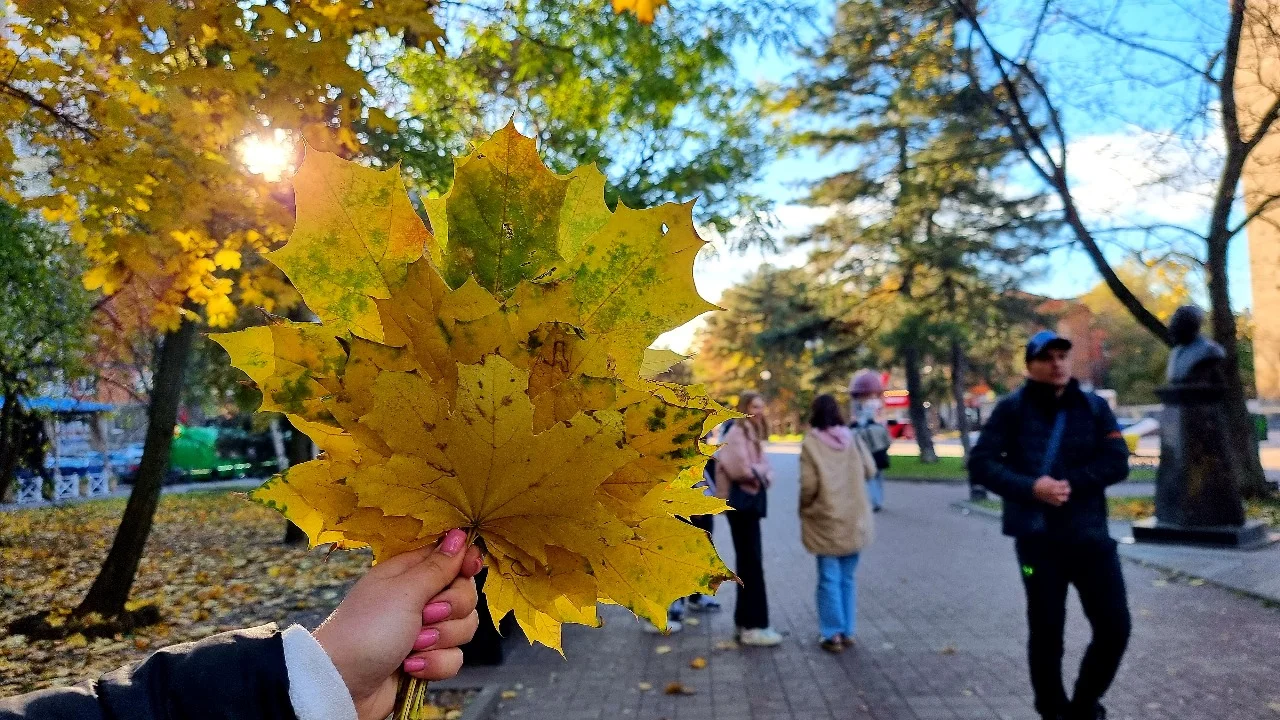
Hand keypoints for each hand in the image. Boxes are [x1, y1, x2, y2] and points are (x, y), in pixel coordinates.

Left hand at [313, 529, 483, 719]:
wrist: (342, 685)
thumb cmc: (366, 630)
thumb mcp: (404, 591)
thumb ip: (438, 566)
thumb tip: (459, 535)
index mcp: (410, 572)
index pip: (452, 557)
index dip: (466, 561)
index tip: (470, 568)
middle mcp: (419, 598)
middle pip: (465, 594)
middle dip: (451, 609)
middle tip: (424, 616)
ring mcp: (424, 630)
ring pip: (464, 627)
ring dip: (440, 640)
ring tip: (411, 647)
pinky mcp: (426, 658)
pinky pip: (453, 657)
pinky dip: (435, 664)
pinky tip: (410, 667)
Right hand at [1032, 476, 1070, 506]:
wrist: (1032, 489)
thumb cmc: (1040, 482)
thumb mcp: (1048, 478)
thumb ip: (1055, 481)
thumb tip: (1060, 484)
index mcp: (1054, 484)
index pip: (1065, 484)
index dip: (1065, 482)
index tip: (1063, 482)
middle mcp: (1054, 491)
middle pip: (1066, 491)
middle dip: (1067, 489)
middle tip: (1065, 488)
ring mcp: (1053, 497)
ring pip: (1064, 498)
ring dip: (1065, 496)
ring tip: (1063, 494)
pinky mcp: (1050, 501)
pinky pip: (1059, 503)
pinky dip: (1060, 501)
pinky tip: (1058, 498)